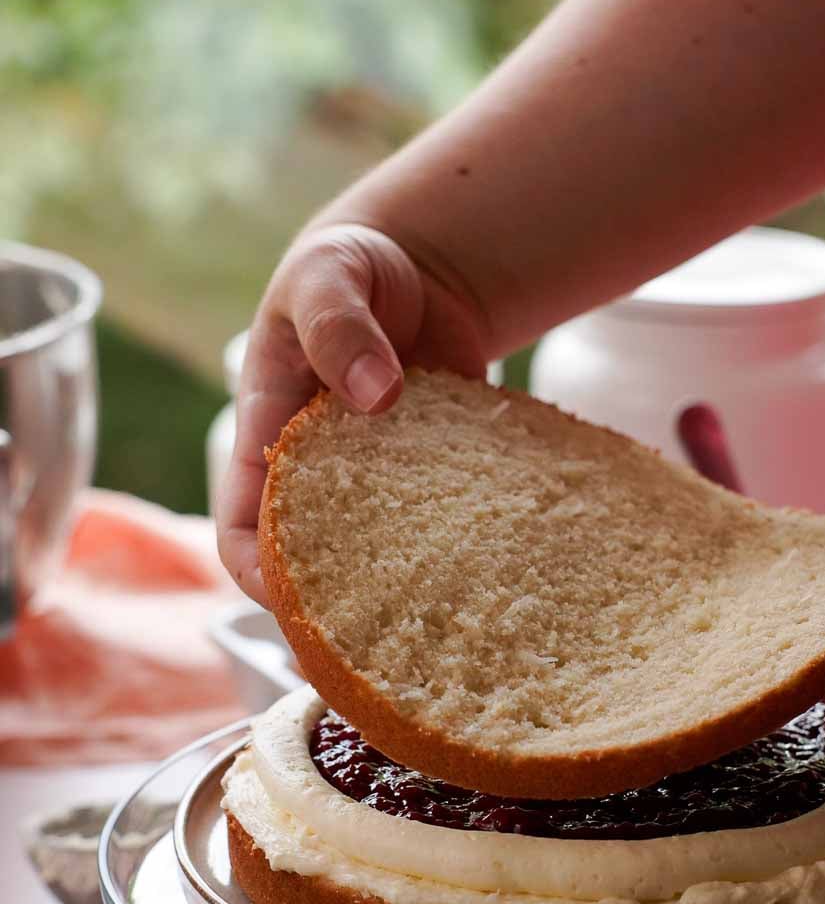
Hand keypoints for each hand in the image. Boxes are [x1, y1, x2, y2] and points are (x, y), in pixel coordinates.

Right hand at [216, 221, 486, 601]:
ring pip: (383, 555)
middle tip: (382, 641)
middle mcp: (321, 472)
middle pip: (313, 563)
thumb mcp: (329, 275)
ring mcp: (382, 479)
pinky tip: (500, 563)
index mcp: (269, 433)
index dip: (258, 572)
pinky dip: (466, 544)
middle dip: (337, 607)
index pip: (244, 527)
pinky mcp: (438, 474)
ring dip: (408, 587)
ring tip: (448, 618)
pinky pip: (446, 522)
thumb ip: (338, 325)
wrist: (421, 262)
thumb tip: (372, 393)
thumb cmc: (350, 267)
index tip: (292, 602)